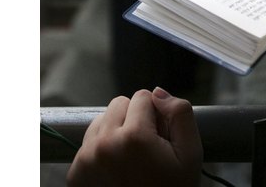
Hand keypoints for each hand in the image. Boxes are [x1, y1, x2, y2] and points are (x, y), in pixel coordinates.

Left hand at [66, 88, 201, 186]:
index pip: (142, 96)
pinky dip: (101, 148)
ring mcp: (85, 160)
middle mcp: (104, 144)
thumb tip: (158, 93)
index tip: (159, 137)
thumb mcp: (190, 154)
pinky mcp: (74, 173)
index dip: (155, 114)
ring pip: (101, 120)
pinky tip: (116, 168)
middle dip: (133, 118)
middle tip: (144, 147)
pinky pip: (88, 142)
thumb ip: (180, 114)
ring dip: (115, 131)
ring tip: (129, 157)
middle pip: (119, 103)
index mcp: (134, 137)